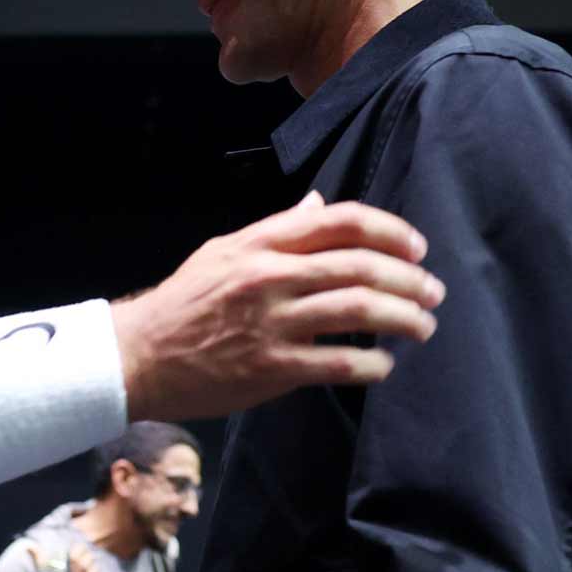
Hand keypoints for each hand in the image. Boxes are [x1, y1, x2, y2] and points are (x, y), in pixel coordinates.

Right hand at [24, 543, 102, 571]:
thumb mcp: (41, 568)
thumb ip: (37, 554)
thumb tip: (29, 546)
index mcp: (72, 560)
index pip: (82, 548)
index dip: (78, 551)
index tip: (74, 555)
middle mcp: (83, 568)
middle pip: (90, 557)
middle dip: (84, 559)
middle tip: (78, 565)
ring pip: (95, 568)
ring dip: (90, 570)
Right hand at [112, 194, 444, 421]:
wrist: (139, 355)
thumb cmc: (183, 302)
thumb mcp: (223, 251)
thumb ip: (276, 230)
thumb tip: (317, 204)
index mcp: (261, 243)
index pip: (340, 221)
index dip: (390, 231)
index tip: (417, 248)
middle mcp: (269, 277)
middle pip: (359, 266)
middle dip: (409, 280)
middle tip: (433, 293)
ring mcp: (271, 323)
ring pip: (357, 311)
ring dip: (403, 318)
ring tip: (423, 327)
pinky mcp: (271, 367)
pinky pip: (338, 362)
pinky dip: (372, 364)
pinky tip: (384, 366)